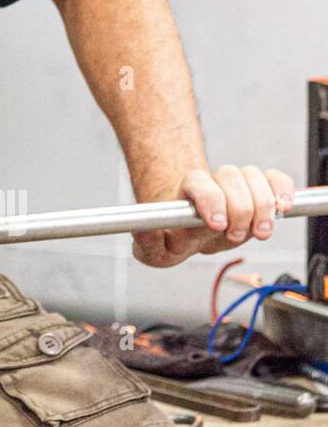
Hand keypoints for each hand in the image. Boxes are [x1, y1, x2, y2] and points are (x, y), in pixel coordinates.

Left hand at [132, 165, 295, 267]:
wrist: (187, 232)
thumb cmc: (172, 239)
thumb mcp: (153, 249)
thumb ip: (147, 243)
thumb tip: (143, 233)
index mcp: (186, 193)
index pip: (198, 182)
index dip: (210, 199)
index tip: (216, 224)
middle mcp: (212, 184)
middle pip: (231, 176)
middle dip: (239, 209)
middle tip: (234, 235)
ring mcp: (236, 187)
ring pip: (253, 177)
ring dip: (263, 206)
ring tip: (259, 232)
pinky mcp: (259, 192)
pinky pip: (275, 179)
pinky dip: (282, 191)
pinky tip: (282, 208)